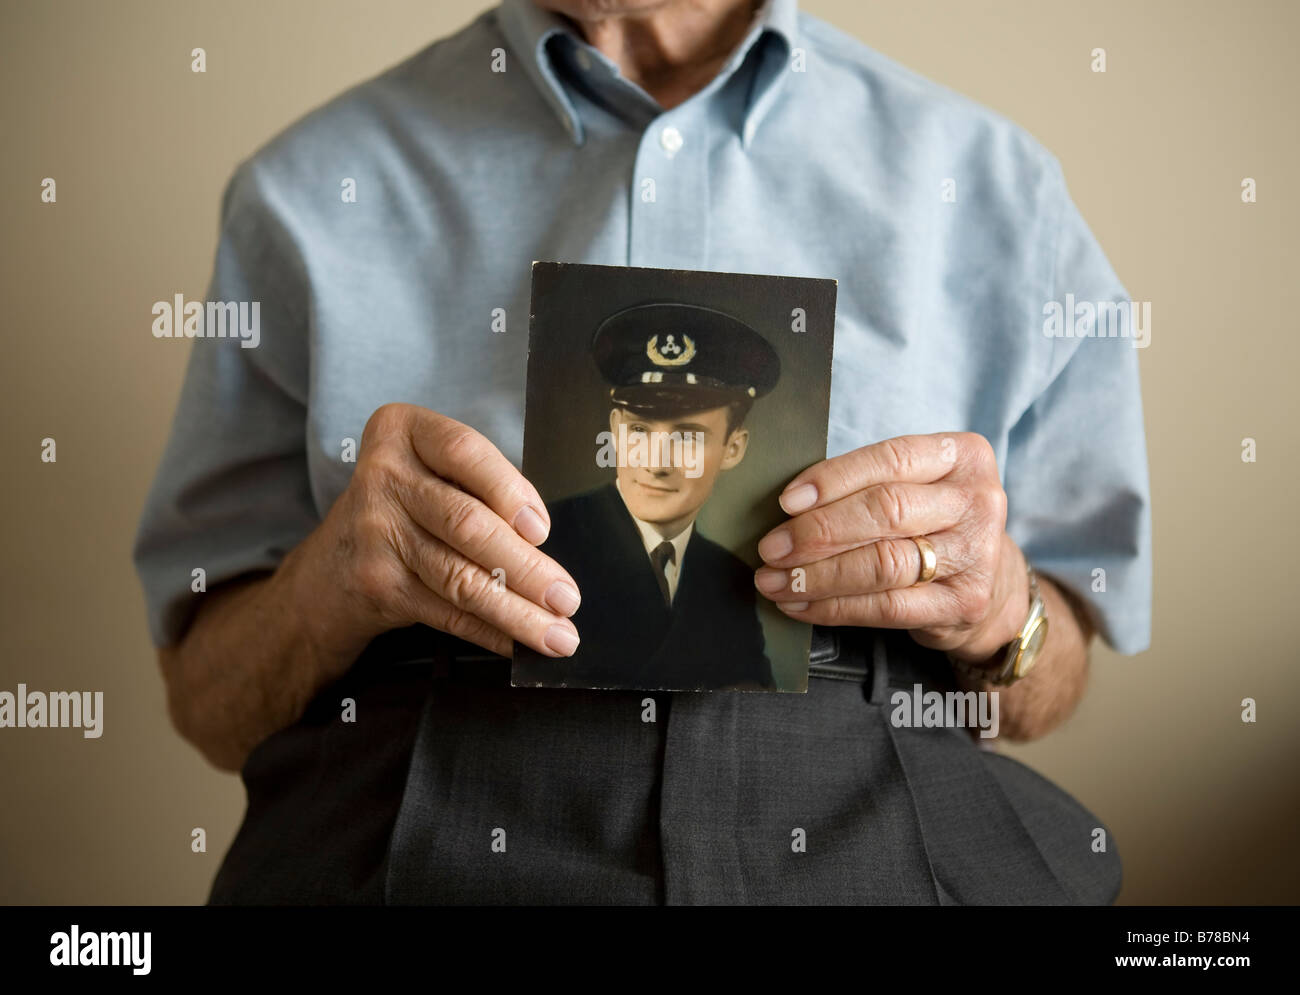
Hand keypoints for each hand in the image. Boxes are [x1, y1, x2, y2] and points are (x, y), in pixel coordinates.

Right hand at [295, 403, 581, 678]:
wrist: (326, 573)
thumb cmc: (406, 510)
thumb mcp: (430, 474)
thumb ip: (481, 488)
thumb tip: (546, 545)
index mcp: (403, 432)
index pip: (464, 452)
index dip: (508, 489)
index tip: (543, 529)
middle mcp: (384, 477)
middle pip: (467, 523)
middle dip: (526, 567)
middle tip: (567, 598)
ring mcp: (375, 532)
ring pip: (460, 576)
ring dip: (517, 611)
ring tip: (558, 633)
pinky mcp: (378, 584)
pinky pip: (447, 612)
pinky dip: (491, 632)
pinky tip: (520, 644)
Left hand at [752, 432, 1028, 663]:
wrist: (993, 582)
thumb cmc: (933, 523)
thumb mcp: (917, 486)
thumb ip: (866, 484)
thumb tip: (789, 506)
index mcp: (963, 456)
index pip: (890, 459)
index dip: (834, 479)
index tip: (786, 501)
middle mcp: (977, 502)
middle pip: (885, 510)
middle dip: (818, 531)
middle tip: (772, 548)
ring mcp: (976, 555)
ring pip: (882, 563)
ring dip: (818, 575)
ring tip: (776, 581)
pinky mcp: (964, 603)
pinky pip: (887, 607)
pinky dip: (834, 608)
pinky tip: (801, 605)